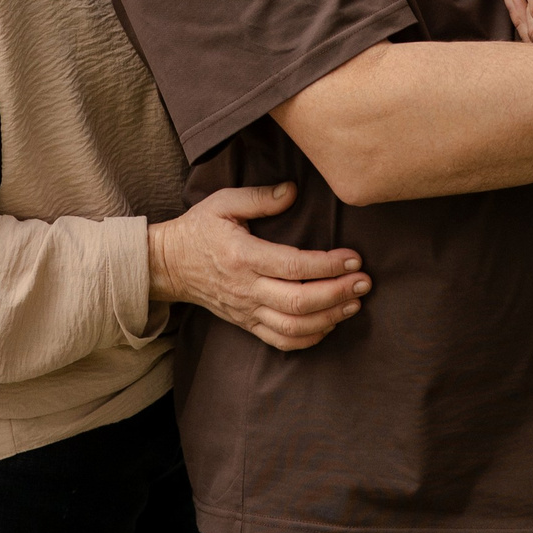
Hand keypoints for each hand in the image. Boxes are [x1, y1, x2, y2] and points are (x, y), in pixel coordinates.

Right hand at [147, 182, 369, 350]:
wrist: (168, 265)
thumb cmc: (199, 229)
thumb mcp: (223, 202)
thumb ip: (259, 197)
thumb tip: (293, 190)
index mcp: (243, 256)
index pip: (293, 266)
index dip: (328, 265)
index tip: (354, 258)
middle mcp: (246, 288)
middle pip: (299, 301)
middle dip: (338, 293)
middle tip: (365, 282)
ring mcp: (246, 310)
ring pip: (293, 327)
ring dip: (329, 318)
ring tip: (354, 304)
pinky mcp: (246, 324)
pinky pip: (281, 341)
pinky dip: (309, 338)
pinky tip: (329, 325)